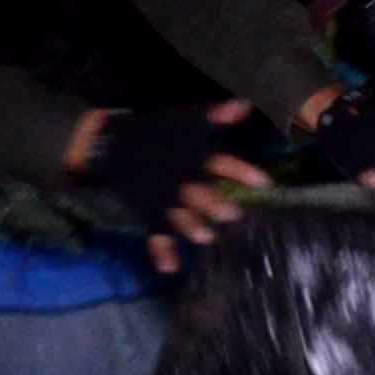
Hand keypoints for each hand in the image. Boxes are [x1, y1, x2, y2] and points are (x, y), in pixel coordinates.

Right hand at [74, 101, 272, 272]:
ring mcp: (162, 197)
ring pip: (178, 213)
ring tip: (205, 237)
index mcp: (192, 156)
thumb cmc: (155, 131)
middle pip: (198, 192)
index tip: (264, 183)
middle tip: (231, 214)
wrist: (110, 142)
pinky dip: (160, 251)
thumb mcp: (186, 119)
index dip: (241, 172)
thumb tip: (245, 105)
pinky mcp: (148, 210)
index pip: (220, 163)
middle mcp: (179, 178)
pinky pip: (154, 232)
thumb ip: (216, 116)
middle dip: (212, 203)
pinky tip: (170, 268)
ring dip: (191, 225)